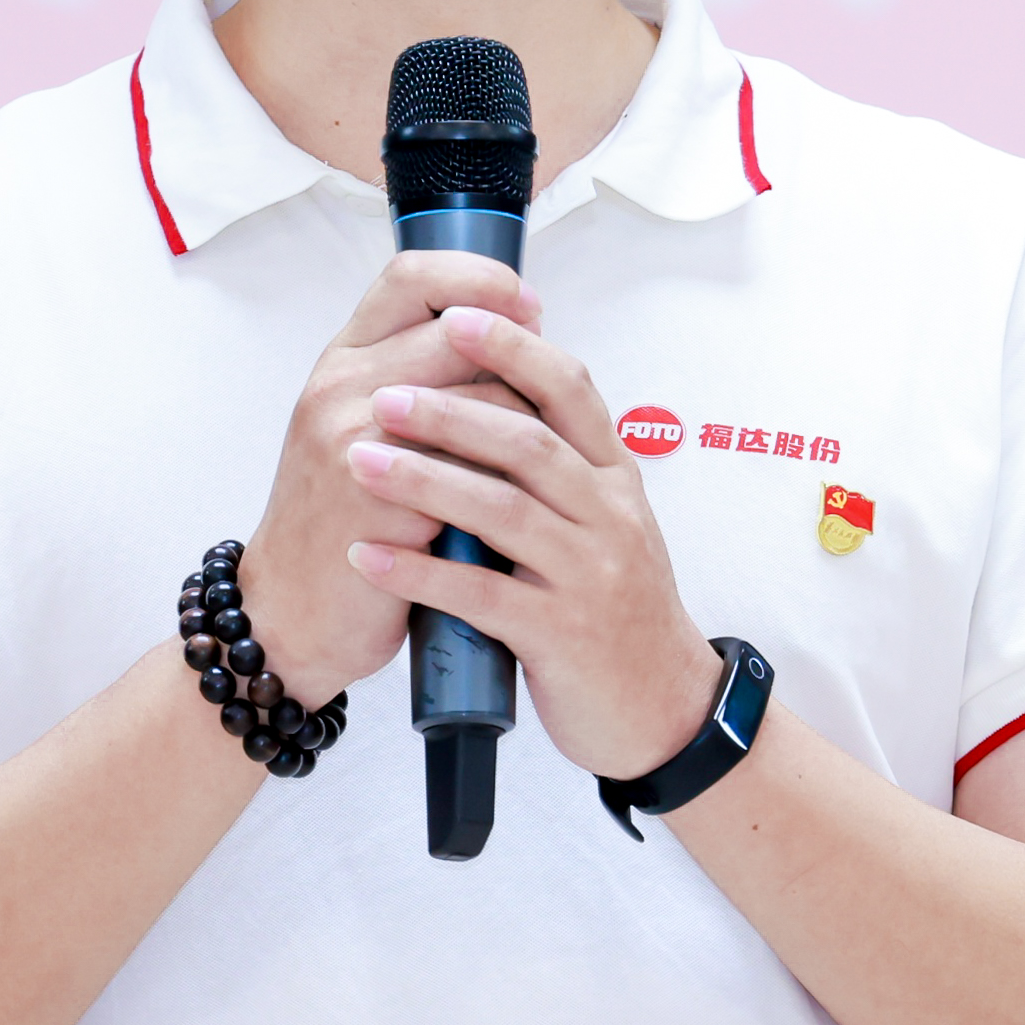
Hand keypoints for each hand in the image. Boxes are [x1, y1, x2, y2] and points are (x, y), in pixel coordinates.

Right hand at [240, 255, 543, 707]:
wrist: (291, 613)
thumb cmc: (341, 521)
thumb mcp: (363, 430)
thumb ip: (417, 381)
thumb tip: (512, 342)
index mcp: (343, 359)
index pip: (412, 276)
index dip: (481, 281)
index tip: (528, 308)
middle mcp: (340, 386)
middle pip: (459, 331)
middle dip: (522, 360)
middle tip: (552, 395)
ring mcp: (354, 439)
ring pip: (481, 399)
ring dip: (526, 427)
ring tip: (541, 460)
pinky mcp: (377, 499)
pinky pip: (472, 471)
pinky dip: (506, 485)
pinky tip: (519, 505)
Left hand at [343, 304, 725, 782]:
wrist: (664, 710)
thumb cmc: (617, 608)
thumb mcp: (608, 522)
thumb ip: (562, 464)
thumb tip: (495, 390)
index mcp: (616, 478)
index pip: (570, 389)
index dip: (513, 347)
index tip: (454, 315)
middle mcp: (610, 517)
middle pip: (528, 443)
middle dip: (450, 411)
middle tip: (382, 395)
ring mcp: (589, 576)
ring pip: (503, 512)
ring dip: (425, 482)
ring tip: (361, 462)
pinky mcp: (562, 636)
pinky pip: (482, 595)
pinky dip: (421, 571)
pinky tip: (370, 556)